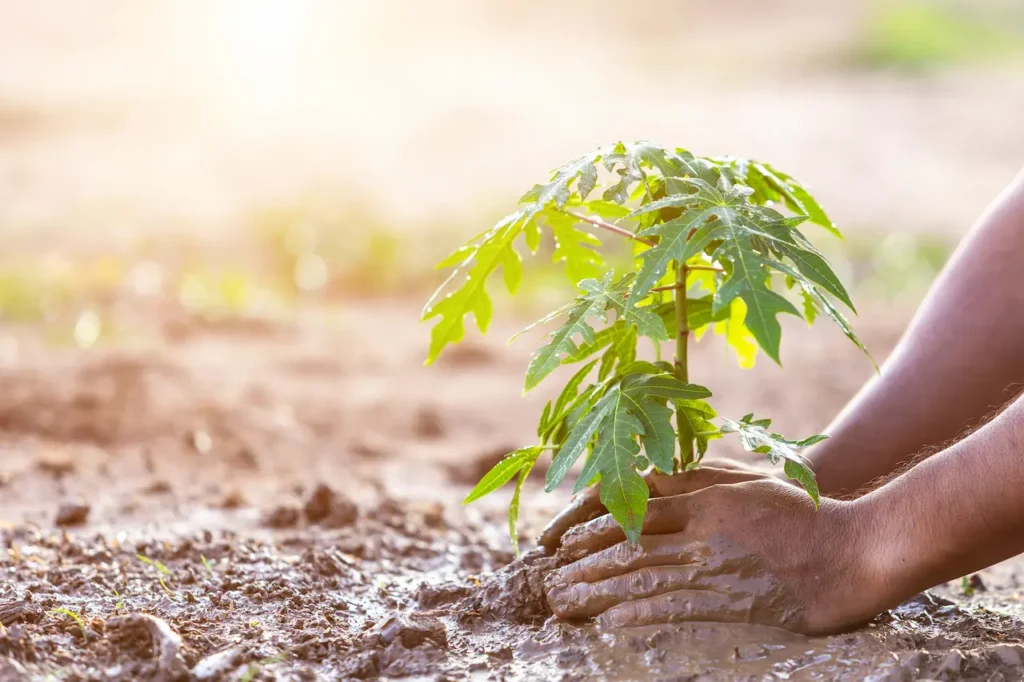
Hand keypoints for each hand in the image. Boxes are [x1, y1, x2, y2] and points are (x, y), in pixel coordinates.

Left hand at [544, 471, 883, 635]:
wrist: (859, 549)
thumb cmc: (803, 513)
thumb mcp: (747, 481)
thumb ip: (699, 480)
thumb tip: (653, 480)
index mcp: (705, 497)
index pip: (633, 511)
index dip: (591, 530)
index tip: (562, 545)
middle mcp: (704, 529)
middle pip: (629, 547)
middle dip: (583, 567)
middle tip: (549, 584)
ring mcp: (719, 566)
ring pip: (644, 578)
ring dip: (598, 594)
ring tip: (563, 604)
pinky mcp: (735, 602)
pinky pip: (677, 610)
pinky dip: (639, 616)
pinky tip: (609, 623)